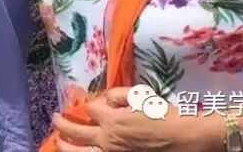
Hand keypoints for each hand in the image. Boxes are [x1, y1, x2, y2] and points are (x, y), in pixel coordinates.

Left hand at [52, 87, 211, 151]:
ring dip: (67, 147)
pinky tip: (81, 151)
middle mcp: (108, 140)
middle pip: (76, 132)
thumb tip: (103, 98)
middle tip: (54, 119)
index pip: (90, 109)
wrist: (187, 139)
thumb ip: (118, 95)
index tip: (89, 103)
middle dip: (62, 125)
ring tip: (58, 141)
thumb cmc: (166, 116)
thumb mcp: (141, 97)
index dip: (89, 104)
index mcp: (112, 120)